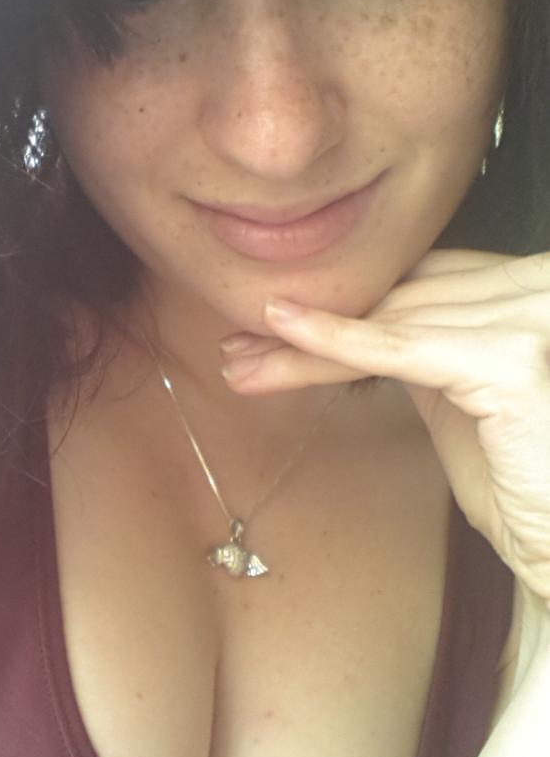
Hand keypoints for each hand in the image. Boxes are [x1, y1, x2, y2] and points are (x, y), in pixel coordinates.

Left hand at [220, 249, 549, 608]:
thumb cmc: (519, 478)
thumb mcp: (458, 391)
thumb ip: (421, 343)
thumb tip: (345, 325)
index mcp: (523, 287)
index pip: (415, 278)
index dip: (340, 299)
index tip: (268, 321)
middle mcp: (534, 286)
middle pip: (396, 297)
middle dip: (310, 323)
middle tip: (237, 343)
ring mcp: (530, 316)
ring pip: (387, 323)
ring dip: (302, 343)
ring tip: (239, 358)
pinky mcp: (510, 359)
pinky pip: (400, 348)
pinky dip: (334, 342)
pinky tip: (283, 332)